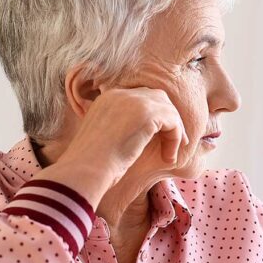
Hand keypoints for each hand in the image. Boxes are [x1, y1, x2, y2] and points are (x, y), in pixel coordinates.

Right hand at [32, 88, 189, 206]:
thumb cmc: (91, 165)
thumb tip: (139, 136)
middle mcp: (120, 94)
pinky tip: (168, 158)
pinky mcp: (147, 114)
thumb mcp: (104, 139)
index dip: (155, 117)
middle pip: (157, 97)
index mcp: (107, 99)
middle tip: (177, 142)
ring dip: (174, 132)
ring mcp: (134, 101)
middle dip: (169, 118)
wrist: (85, 169)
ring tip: (170, 155)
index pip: (140, 98)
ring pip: (168, 110)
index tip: (161, 137)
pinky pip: (173, 122)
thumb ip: (119, 129)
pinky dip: (175, 140)